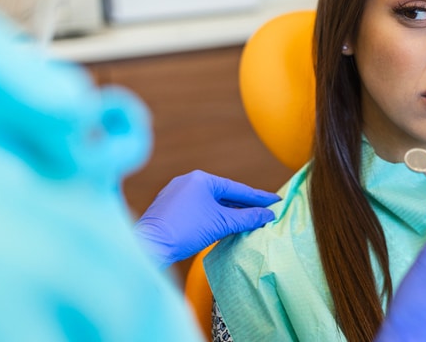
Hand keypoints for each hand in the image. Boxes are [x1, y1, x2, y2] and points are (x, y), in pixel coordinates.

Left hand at [134, 170, 279, 268]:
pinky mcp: (168, 207)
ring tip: (247, 219)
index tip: (276, 200)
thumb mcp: (222, 224)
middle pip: (224, 194)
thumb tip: (268, 215)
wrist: (150, 246)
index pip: (237, 189)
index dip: (259, 197)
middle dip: (244, 204)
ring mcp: (176, 193)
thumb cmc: (185, 231)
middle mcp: (188, 181)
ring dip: (228, 211)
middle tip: (265, 211)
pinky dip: (212, 215)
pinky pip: (197, 207)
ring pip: (210, 201)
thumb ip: (247, 218)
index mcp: (202, 179)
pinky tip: (221, 224)